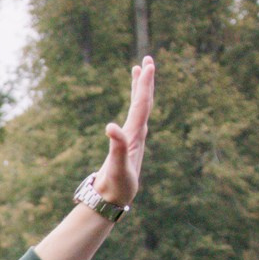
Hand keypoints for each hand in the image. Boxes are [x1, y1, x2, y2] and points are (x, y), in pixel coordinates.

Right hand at [90, 56, 155, 207]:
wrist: (115, 200)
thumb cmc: (117, 185)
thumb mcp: (117, 166)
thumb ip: (116, 146)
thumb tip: (110, 127)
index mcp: (135, 135)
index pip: (141, 105)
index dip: (144, 85)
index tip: (148, 65)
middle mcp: (137, 133)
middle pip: (144, 102)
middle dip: (146, 81)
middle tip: (148, 59)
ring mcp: (133, 137)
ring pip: (140, 107)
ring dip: (140, 88)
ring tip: (139, 70)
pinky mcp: (127, 142)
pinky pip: (133, 116)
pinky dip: (134, 103)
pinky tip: (133, 101)